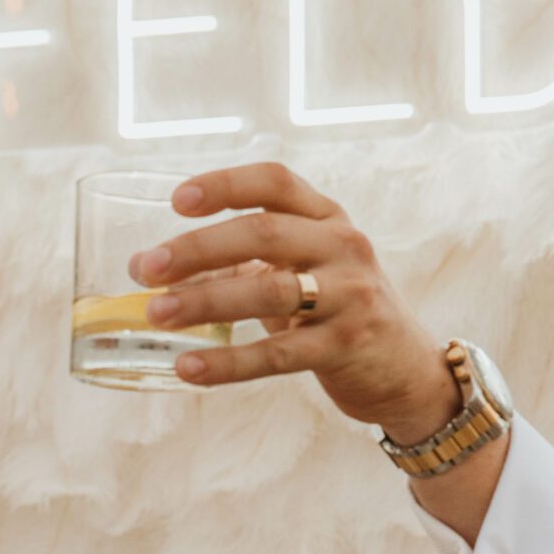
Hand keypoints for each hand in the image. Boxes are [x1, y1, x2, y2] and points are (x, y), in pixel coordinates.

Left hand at [127, 161, 460, 443]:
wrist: (406, 370)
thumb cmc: (337, 313)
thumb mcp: (305, 271)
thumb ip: (247, 261)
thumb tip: (159, 267)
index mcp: (328, 219)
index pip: (275, 183)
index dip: (224, 186)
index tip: (176, 200)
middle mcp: (343, 247)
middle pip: (263, 234)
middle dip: (198, 248)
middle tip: (146, 267)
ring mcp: (349, 296)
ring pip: (268, 291)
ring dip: (204, 301)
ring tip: (156, 314)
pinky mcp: (346, 346)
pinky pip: (278, 354)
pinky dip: (228, 362)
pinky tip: (188, 368)